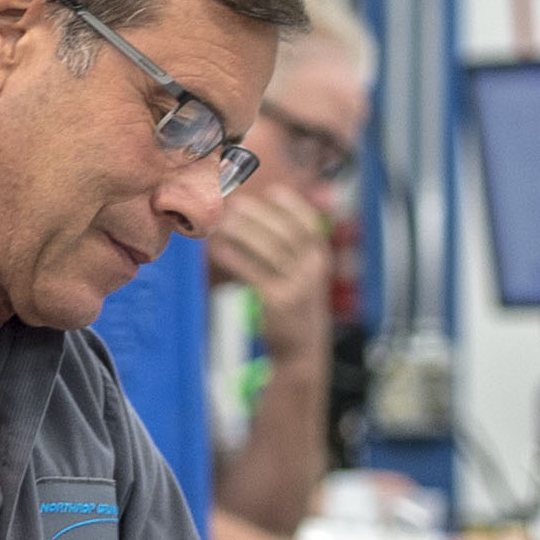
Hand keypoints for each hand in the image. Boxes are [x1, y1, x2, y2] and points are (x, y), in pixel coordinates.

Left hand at [203, 182, 331, 354]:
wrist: (301, 347)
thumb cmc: (296, 303)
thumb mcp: (304, 275)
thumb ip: (291, 250)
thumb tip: (258, 218)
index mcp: (320, 258)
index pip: (309, 224)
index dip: (292, 206)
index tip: (272, 191)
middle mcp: (312, 270)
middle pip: (286, 233)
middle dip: (260, 215)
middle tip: (236, 204)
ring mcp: (297, 286)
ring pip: (269, 250)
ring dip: (244, 232)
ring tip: (223, 223)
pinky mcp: (277, 302)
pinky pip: (253, 273)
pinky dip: (234, 258)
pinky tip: (218, 249)